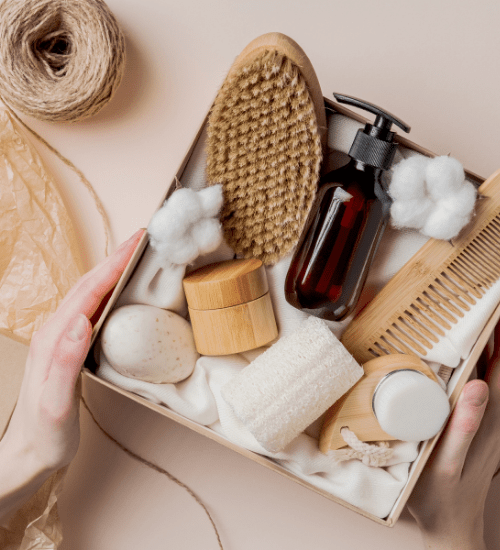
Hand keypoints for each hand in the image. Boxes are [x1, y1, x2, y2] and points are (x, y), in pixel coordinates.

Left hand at [0, 229, 143, 520]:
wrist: (28, 452)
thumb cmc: (45, 433)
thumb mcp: (55, 404)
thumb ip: (64, 362)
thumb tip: (81, 322)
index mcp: (54, 339)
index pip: (88, 292)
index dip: (113, 265)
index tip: (136, 244)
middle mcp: (56, 332)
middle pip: (89, 284)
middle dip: (116, 258)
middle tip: (143, 240)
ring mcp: (62, 337)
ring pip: (90, 293)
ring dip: (113, 270)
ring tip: (136, 255)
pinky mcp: (70, 345)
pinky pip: (92, 308)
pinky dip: (109, 290)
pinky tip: (121, 290)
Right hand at [408, 322, 499, 549]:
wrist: (451, 523)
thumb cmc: (442, 494)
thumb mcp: (447, 464)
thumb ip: (464, 427)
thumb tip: (479, 385)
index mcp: (489, 419)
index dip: (499, 337)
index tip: (493, 306)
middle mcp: (496, 416)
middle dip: (494, 333)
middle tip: (484, 303)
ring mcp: (491, 421)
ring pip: (495, 373)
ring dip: (490, 346)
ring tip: (479, 320)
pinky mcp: (483, 426)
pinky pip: (487, 385)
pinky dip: (483, 364)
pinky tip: (471, 357)